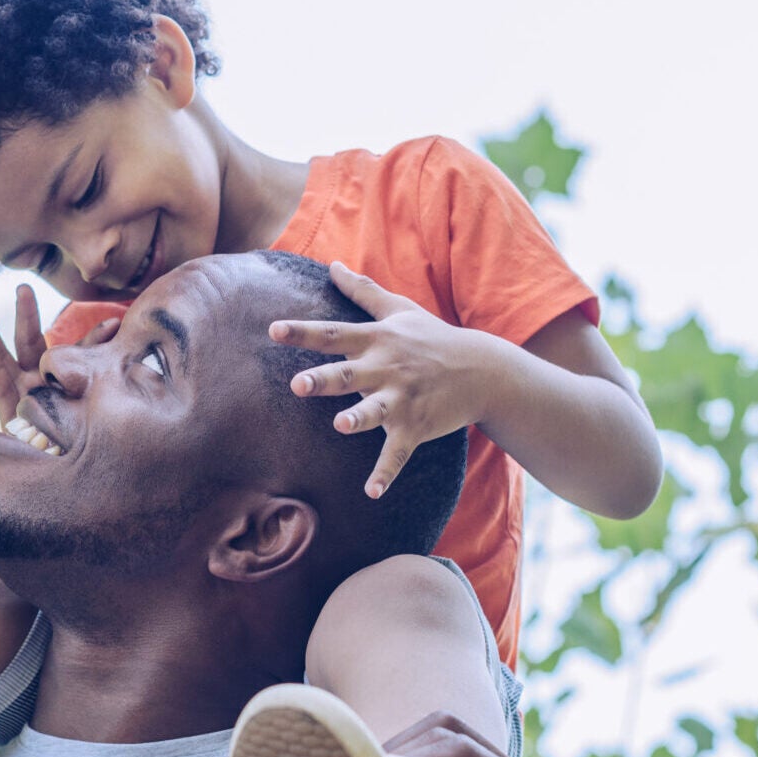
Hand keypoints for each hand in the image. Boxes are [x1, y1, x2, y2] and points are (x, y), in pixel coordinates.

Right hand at [0, 285, 119, 426]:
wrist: (56, 475)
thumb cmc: (75, 439)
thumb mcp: (90, 405)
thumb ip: (96, 371)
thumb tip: (119, 333)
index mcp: (59, 377)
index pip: (74, 351)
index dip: (92, 337)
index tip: (114, 322)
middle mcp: (38, 381)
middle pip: (29, 341)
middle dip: (25, 314)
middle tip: (22, 287)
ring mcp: (20, 393)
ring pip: (1, 356)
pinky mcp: (8, 409)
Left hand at [269, 261, 505, 497]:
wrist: (484, 370)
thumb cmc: (433, 338)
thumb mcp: (400, 310)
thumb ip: (362, 291)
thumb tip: (332, 264)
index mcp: (377, 341)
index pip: (333, 334)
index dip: (303, 332)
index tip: (273, 330)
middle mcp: (386, 369)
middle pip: (349, 374)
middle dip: (324, 379)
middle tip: (298, 384)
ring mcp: (402, 399)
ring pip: (374, 411)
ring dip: (358, 419)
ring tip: (341, 425)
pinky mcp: (416, 427)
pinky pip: (397, 454)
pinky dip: (385, 473)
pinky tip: (371, 492)